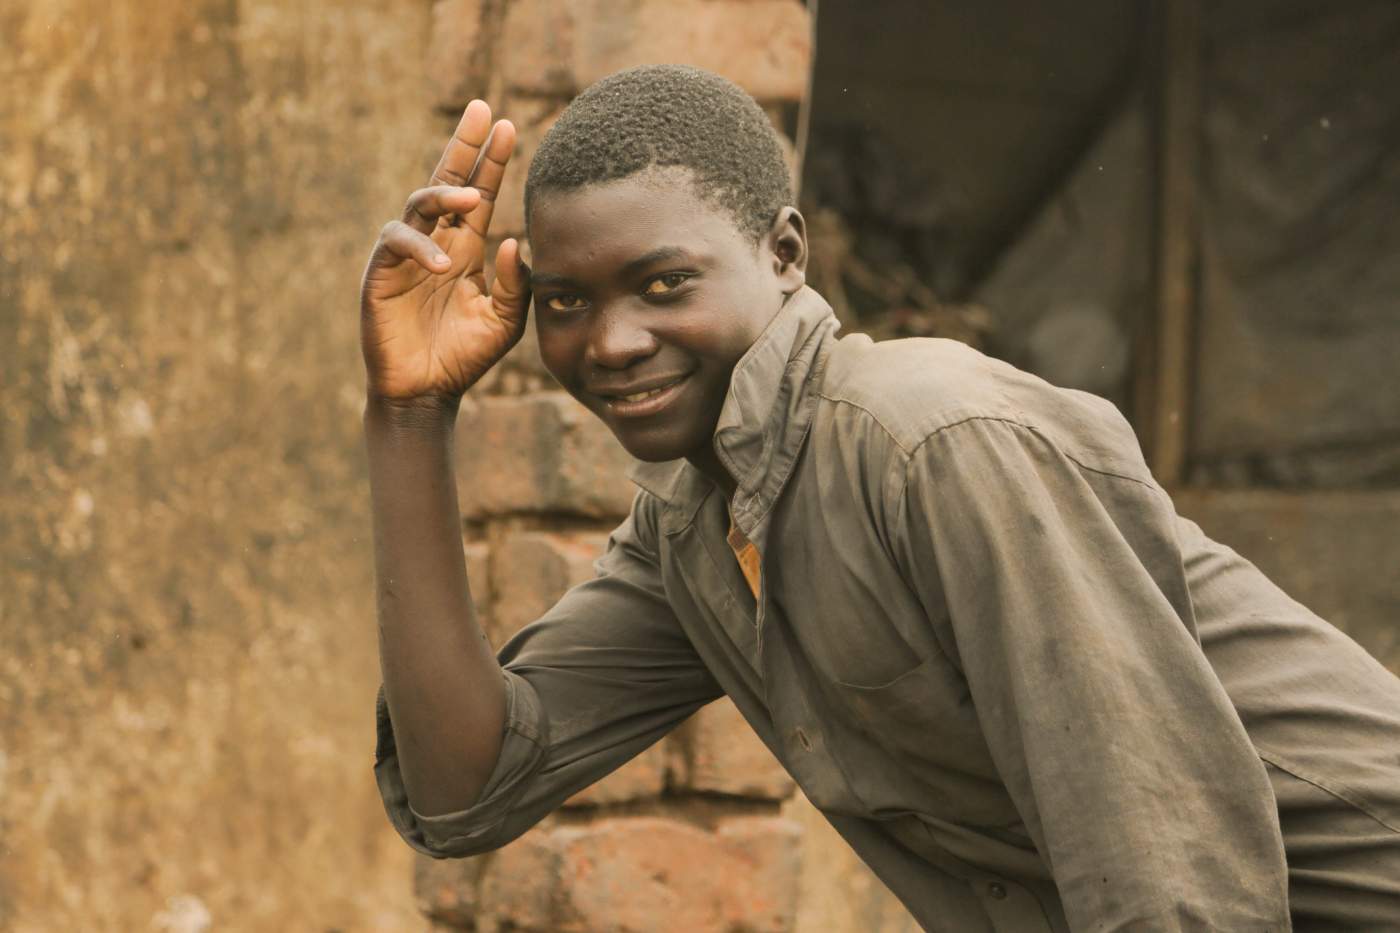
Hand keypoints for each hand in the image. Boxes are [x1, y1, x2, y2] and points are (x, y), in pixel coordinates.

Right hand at [359, 100, 528, 403]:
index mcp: (465, 249)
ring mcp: (407, 255)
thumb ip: (516, 283)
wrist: (426, 392)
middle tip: (482, 110)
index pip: (480, 194)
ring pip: (420, 204)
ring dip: (446, 195)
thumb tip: (514, 239)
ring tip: (474, 198)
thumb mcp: (505, 320)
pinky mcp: (382, 273)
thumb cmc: (464, 357)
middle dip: (464, 144)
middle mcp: (436, 243)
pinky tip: (441, 265)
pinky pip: (397, 243)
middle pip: (448, 180)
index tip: (510, 126)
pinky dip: (419, 247)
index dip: (492, 161)